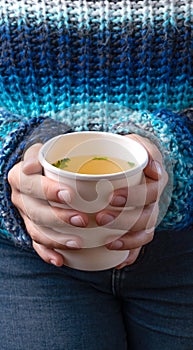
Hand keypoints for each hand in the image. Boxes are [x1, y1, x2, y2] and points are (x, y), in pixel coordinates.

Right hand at [8, 143, 88, 266]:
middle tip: (82, 220)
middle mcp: (20, 198)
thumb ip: (38, 154)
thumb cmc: (48, 160)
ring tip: (78, 243)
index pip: (30, 184)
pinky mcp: (32, 229)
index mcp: (19, 177)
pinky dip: (48, 253)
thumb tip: (30, 166)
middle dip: (58, 218)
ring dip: (57, 239)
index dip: (47, 191)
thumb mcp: (44, 151)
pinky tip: (60, 260)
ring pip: (37, 231)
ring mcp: (25, 216)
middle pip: (35, 211)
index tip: (69, 195)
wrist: (42, 174)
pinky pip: (37, 245)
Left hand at [95, 134, 167, 267]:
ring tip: (109, 243)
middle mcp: (154, 201)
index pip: (150, 193)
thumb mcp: (136, 144)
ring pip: (144, 233)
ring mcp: (147, 215)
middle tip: (100, 218)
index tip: (111, 197)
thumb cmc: (129, 152)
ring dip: (128, 240)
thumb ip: (144, 150)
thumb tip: (152, 167)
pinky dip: (130, 254)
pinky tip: (118, 260)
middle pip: (146, 216)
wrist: (128, 162)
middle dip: (124, 220)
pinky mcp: (139, 227)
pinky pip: (139, 245)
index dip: (133, 198)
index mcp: (155, 181)